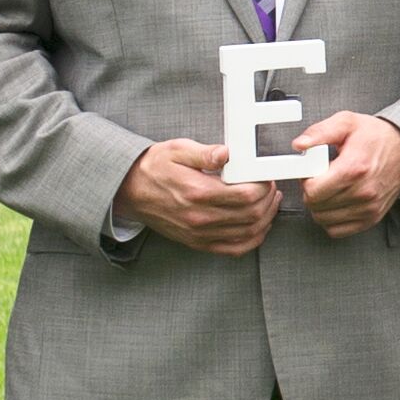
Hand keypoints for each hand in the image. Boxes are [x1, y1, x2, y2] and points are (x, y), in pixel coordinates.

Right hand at [114, 136, 279, 258]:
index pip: (246, 195)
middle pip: (251, 215)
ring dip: (265, 218)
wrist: (130, 190)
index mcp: (197, 192)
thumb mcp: (177, 150)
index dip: (263, 185)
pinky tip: (259, 226)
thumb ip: (204, 152)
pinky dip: (253, 239)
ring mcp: (199, 233)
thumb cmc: (154, 168)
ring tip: (268, 202)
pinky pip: (234, 249)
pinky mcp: (197, 243)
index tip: (265, 176)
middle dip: (268, 200)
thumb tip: (227, 153)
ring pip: (248, 233)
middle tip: (269, 187)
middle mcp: (200, 217)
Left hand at [298, 110, 399, 236]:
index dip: (306, 179)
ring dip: (320, 205)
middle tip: (320, 177)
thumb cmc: (375, 136)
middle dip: (311, 191)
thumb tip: (299, 144)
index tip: (312, 170)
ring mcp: (369, 208)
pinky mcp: (371, 218)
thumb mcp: (346, 123)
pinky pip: (336, 230)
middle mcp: (364, 191)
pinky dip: (330, 219)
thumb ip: (320, 132)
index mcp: (355, 168)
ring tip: (330, 187)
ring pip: (323, 219)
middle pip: (315, 205)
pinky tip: (336, 202)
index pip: (313, 190)